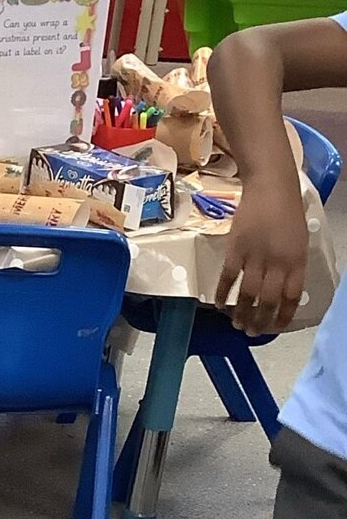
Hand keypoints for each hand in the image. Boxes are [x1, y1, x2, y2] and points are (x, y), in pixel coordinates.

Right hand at [222, 180, 309, 334]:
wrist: (271, 186)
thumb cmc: (287, 211)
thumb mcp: (299, 241)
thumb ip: (291, 265)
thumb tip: (281, 290)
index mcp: (296, 260)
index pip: (291, 297)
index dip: (282, 316)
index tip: (274, 328)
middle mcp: (277, 262)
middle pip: (267, 300)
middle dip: (259, 321)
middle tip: (251, 333)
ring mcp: (255, 256)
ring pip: (247, 294)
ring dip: (241, 313)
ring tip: (236, 324)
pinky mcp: (235, 249)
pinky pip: (228, 277)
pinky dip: (222, 293)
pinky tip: (219, 305)